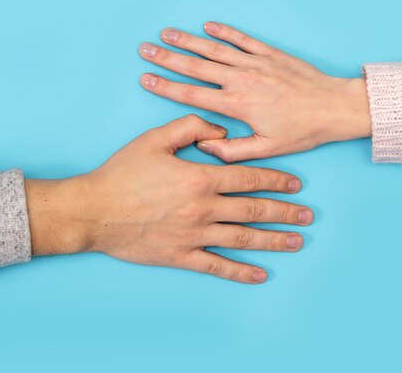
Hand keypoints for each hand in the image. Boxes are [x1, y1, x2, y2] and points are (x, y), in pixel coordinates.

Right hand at [25, 115, 312, 283]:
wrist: (93, 210)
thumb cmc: (122, 173)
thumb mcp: (154, 138)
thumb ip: (190, 128)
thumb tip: (220, 132)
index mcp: (200, 178)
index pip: (248, 177)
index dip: (275, 180)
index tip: (296, 183)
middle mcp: (203, 208)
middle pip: (254, 210)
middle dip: (284, 211)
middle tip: (307, 215)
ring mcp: (194, 235)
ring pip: (243, 238)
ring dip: (273, 240)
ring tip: (296, 241)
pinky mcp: (181, 256)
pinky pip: (217, 266)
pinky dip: (240, 271)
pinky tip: (260, 274)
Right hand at [138, 22, 371, 161]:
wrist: (333, 108)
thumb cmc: (302, 131)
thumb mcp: (266, 149)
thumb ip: (232, 150)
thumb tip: (204, 145)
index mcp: (237, 105)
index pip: (192, 95)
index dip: (166, 87)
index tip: (146, 78)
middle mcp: (242, 80)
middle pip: (196, 67)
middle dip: (168, 58)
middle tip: (145, 49)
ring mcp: (256, 64)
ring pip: (215, 49)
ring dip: (189, 40)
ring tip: (167, 33)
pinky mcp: (270, 54)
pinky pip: (243, 39)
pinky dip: (225, 31)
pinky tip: (209, 25)